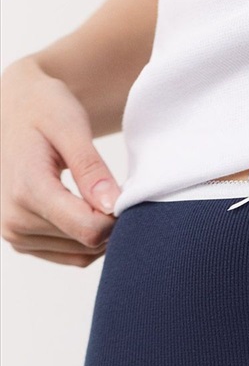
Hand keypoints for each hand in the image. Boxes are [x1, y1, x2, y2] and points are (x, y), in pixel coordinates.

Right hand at [0, 56, 120, 265]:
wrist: (12, 109)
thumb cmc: (42, 109)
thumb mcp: (70, 125)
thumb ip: (91, 168)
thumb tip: (112, 206)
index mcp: (27, 190)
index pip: (89, 230)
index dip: (116, 216)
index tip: (120, 190)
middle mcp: (14, 220)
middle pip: (88, 243)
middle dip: (108, 220)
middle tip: (107, 186)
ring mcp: (15, 234)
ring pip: (83, 254)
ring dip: (100, 231)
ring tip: (93, 194)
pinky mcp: (22, 241)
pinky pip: (72, 256)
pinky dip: (88, 240)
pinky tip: (86, 209)